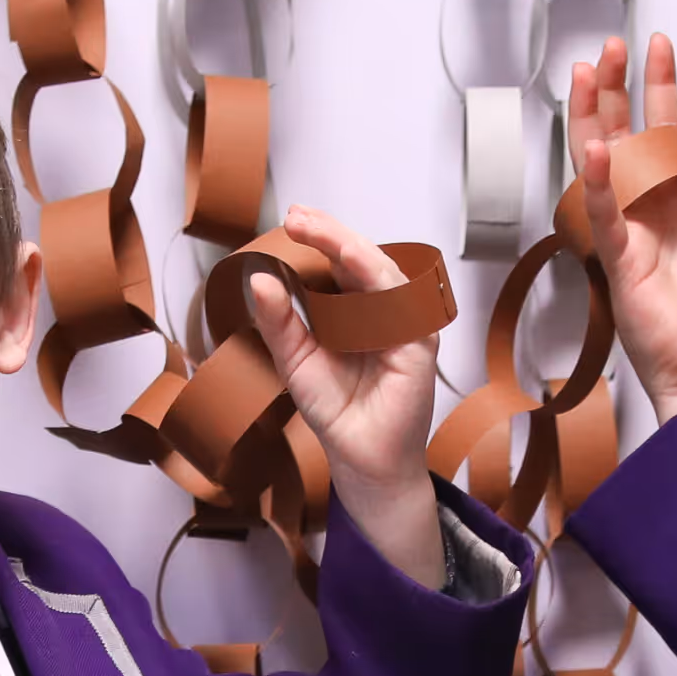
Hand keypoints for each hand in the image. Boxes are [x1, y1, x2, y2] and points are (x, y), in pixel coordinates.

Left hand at [251, 205, 445, 589]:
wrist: (359, 459)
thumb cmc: (335, 408)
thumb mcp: (294, 359)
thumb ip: (279, 321)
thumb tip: (258, 279)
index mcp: (355, 309)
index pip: (340, 263)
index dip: (319, 237)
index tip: (290, 218)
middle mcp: (383, 312)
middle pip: (362, 259)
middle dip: (331, 234)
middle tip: (298, 216)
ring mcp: (404, 327)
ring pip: (384, 274)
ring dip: (352, 249)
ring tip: (320, 233)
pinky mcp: (418, 348)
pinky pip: (403, 308)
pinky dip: (379, 285)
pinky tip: (354, 265)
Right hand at [568, 33, 676, 426]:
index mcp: (675, 198)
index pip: (662, 128)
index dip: (658, 86)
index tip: (654, 46)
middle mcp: (646, 208)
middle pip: (620, 134)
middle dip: (614, 89)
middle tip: (609, 49)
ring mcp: (628, 231)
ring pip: (602, 165)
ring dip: (594, 119)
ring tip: (588, 77)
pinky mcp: (621, 263)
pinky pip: (607, 217)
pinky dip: (601, 185)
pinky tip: (598, 152)